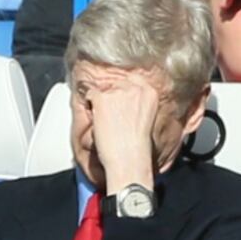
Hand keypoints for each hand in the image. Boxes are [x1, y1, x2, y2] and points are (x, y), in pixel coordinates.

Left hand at [86, 71, 158, 193]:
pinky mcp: (102, 99)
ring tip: (107, 124)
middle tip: (112, 119)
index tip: (120, 105)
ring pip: (102, 90)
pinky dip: (90, 108)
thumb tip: (125, 100)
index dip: (123, 92)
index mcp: (150, 92)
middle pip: (116, 84)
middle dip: (111, 98)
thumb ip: (138, 104)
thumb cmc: (138, 147)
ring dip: (100, 104)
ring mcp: (118, 92)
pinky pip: (90, 95)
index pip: (133, 80)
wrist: (129, 159)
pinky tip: (99, 123)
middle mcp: (135, 88)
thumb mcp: (147, 119)